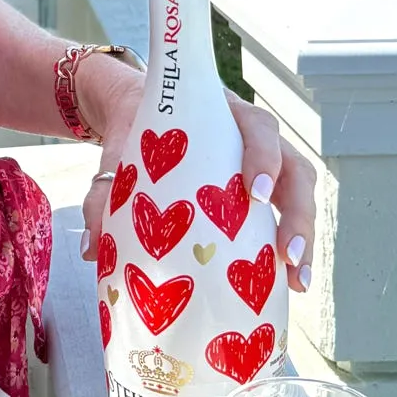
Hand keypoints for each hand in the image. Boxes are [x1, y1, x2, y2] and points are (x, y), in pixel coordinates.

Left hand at [77, 66, 316, 295]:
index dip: (263, 159)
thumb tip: (93, 251)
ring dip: (303, 234)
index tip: (257, 194)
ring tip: (296, 279)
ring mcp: (264, 161)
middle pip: (293, 165)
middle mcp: (252, 135)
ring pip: (300, 191)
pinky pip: (290, 211)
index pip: (257, 128)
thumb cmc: (135, 133)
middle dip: (296, 211)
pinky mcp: (265, 188)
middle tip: (287, 254)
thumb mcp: (119, 157)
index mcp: (222, 114)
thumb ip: (102, 197)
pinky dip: (293, 244)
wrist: (137, 115)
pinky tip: (290, 282)